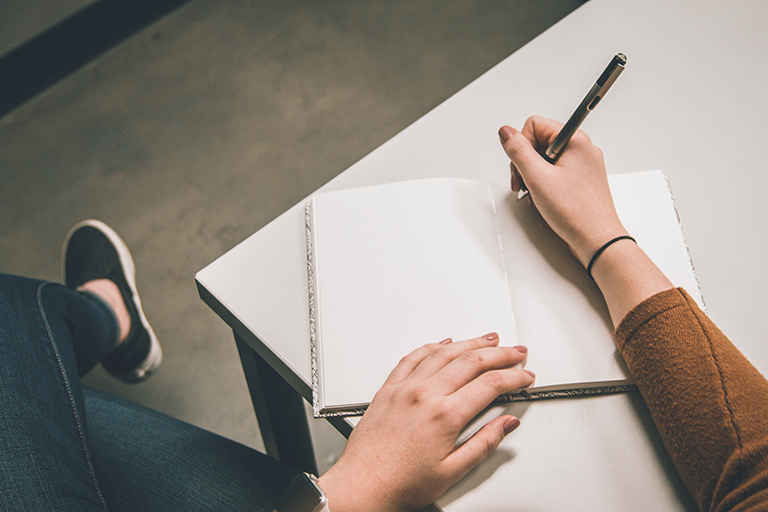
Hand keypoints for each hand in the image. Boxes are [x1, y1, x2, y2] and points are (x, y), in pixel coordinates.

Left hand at [319, 334, 533, 511]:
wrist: (362, 483)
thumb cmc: (401, 482)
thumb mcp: (452, 471)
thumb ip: (484, 444)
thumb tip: (505, 424)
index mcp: (444, 415)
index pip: (490, 384)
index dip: (513, 377)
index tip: (524, 376)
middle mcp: (424, 395)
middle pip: (471, 361)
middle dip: (500, 354)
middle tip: (516, 352)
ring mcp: (405, 388)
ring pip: (444, 353)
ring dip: (470, 343)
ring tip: (488, 339)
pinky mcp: (389, 388)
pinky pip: (413, 357)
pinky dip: (432, 346)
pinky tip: (444, 343)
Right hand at [499, 116, 672, 325]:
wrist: (597, 239)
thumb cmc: (576, 212)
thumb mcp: (538, 178)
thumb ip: (518, 151)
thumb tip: (506, 132)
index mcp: (575, 140)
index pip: (535, 125)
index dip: (522, 146)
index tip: (522, 167)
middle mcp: (582, 148)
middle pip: (539, 142)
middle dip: (526, 163)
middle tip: (525, 183)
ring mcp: (583, 164)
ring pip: (546, 159)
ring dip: (534, 175)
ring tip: (536, 194)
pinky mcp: (582, 179)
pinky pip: (556, 172)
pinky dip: (545, 184)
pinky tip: (544, 199)